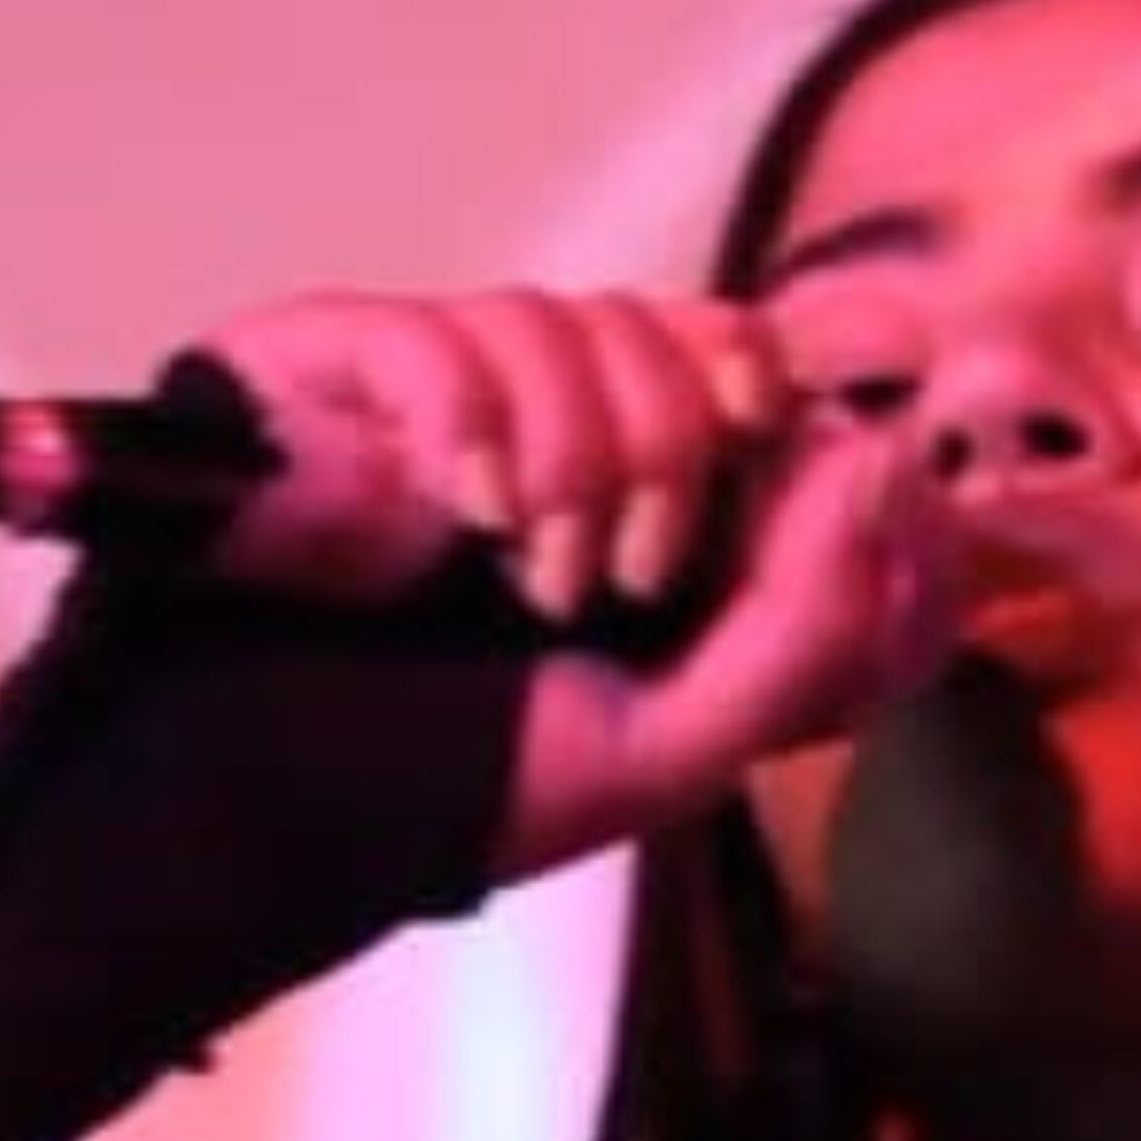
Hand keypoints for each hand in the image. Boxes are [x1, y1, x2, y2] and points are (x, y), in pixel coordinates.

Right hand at [202, 286, 954, 877]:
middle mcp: (560, 427)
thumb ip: (808, 628)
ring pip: (575, 319)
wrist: (262, 820)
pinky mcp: (341, 366)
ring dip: (578, 458)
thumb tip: (877, 459)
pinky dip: (470, 423)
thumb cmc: (464, 784)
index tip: (803, 476)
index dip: (804, 420)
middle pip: (690, 338)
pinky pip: (439, 331)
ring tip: (532, 580)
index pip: (772, 386)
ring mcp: (452, 389)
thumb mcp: (674, 746)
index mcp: (651, 508)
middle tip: (637, 577)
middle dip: (686, 452)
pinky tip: (460, 515)